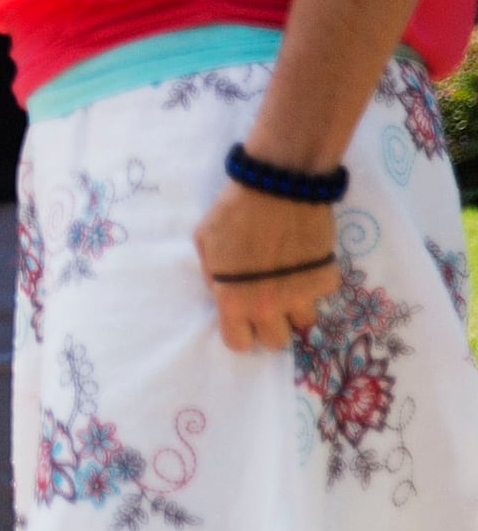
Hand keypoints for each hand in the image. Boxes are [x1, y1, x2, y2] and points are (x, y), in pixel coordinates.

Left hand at [195, 179, 342, 351]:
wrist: (278, 187)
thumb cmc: (233, 212)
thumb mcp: (205, 242)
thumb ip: (213, 274)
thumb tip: (222, 290)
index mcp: (233, 300)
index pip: (239, 343)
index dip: (240, 333)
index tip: (243, 320)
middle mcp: (268, 306)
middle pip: (276, 342)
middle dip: (271, 325)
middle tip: (269, 304)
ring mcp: (301, 295)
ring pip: (304, 322)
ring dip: (297, 307)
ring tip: (290, 284)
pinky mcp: (326, 278)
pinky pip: (322, 293)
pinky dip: (315, 282)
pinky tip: (306, 262)